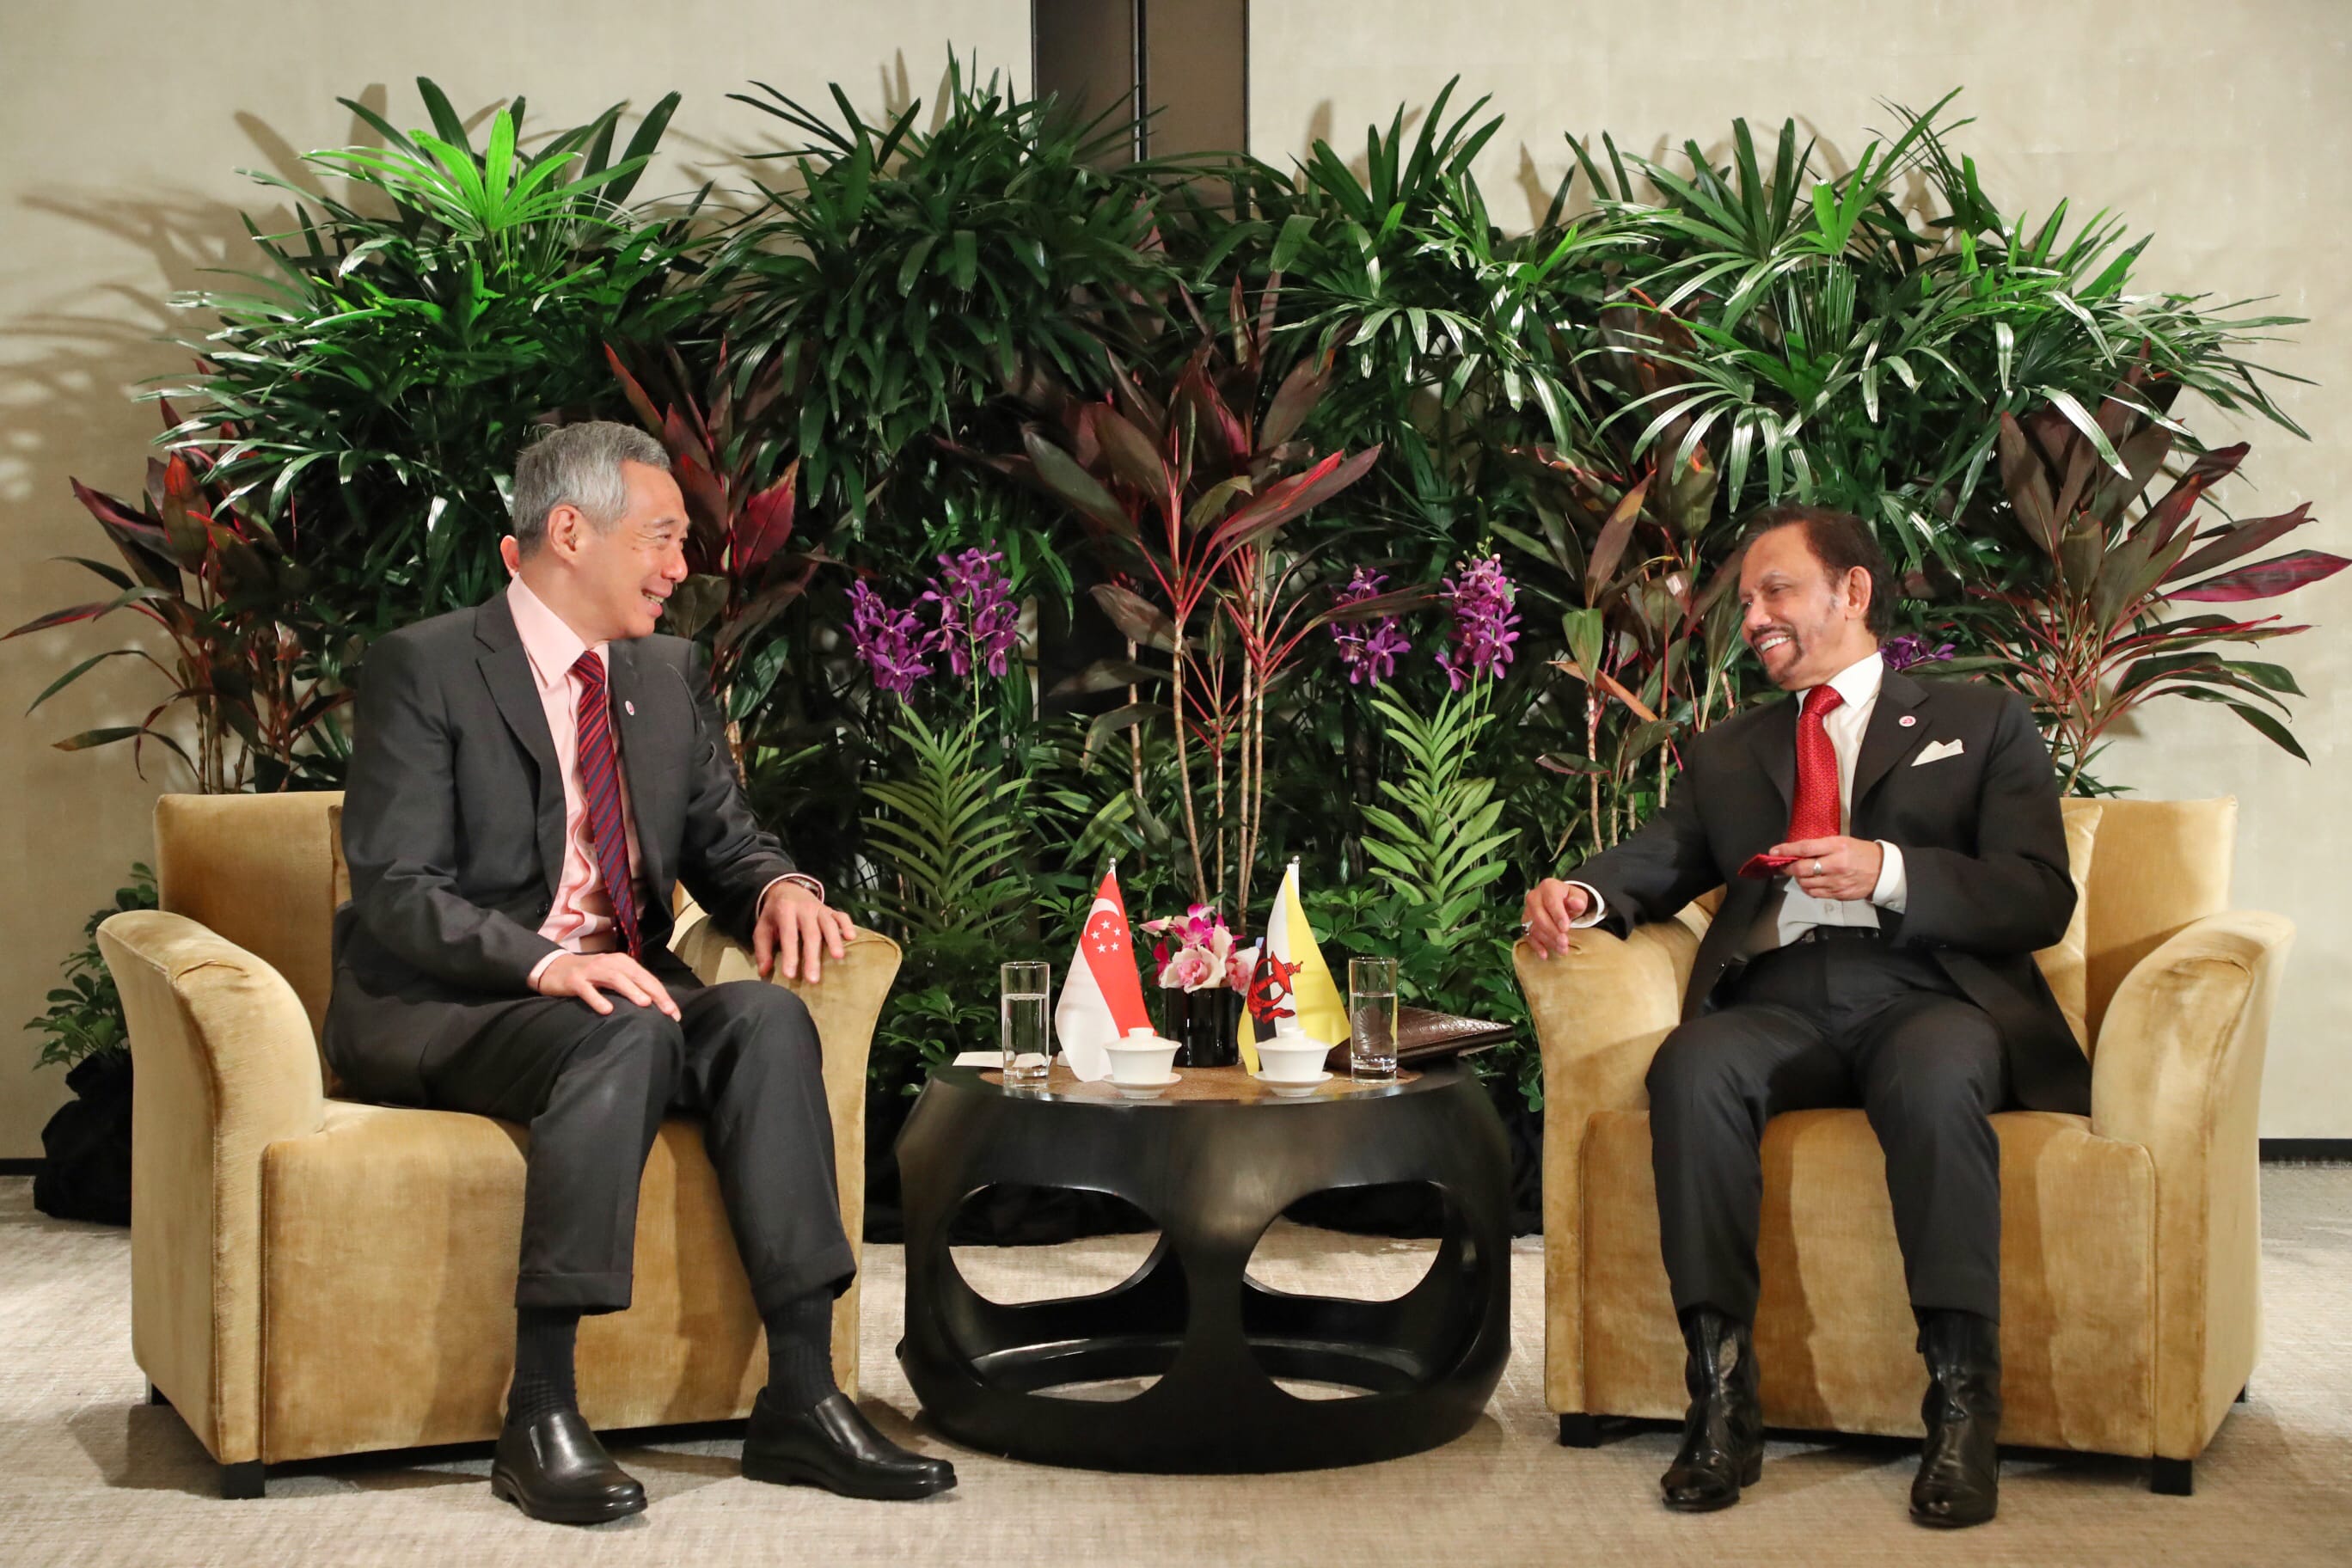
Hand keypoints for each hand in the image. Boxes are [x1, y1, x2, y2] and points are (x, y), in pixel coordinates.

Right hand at [533, 950, 680, 1019]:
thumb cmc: (589, 976)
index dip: (663, 995)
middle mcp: (610, 963)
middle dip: (655, 994)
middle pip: (637, 977)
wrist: (553, 967)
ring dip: (631, 991)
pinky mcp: (575, 980)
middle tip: (668, 1011)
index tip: (674, 1015)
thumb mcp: (612, 977)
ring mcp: (592, 971)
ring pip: (615, 979)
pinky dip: (598, 999)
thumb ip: (631, 986)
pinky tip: (607, 1010)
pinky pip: (587, 990)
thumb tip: (655, 1005)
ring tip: (645, 1004)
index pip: (648, 979)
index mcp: (623, 963)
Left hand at [754, 882, 854, 983]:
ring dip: (834, 940)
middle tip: (813, 978)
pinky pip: (841, 916)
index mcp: (785, 911)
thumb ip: (763, 950)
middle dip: (812, 957)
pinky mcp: (830, 909)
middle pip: (811, 933)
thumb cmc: (775, 914)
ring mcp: (819, 908)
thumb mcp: (763, 928)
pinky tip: (851, 938)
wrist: (787, 889)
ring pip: (828, 924)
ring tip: (838, 957)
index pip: (789, 936)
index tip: (790, 975)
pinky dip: (847, 925)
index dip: (790, 955)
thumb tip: (764, 972)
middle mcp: (804, 908)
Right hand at [1520, 877, 1591, 959]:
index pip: (1551, 901)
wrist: (1560, 901)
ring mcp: (1528, 910)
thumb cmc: (1570, 899)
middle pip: (1539, 916)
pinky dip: (1536, 946)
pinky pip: (1528, 935)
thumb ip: (1578, 900)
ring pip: (1534, 927)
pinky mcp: (1526, 923)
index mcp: (1548, 887)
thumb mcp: (1578, 896)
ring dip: (1547, 940)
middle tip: (1564, 942)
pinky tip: (1544, 954)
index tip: (1566, 928)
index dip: (1557, 915)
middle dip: (1552, 931)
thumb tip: (1577, 903)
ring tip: (1562, 950)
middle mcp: (1534, 897)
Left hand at [1773, 836, 1883, 902]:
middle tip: (1784, 865)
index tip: (1774, 851)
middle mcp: (1835, 865)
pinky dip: (1808, 888)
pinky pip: (1814, 893)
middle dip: (1788, 868)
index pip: (1805, 848)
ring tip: (1801, 873)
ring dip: (1798, 879)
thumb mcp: (1842, 841)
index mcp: (1837, 847)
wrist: (1882, 871)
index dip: (1786, 850)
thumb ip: (1820, 846)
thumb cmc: (1860, 852)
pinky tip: (1810, 882)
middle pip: (1802, 869)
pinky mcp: (1838, 894)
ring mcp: (1836, 882)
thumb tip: (1797, 850)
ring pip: (1805, 883)